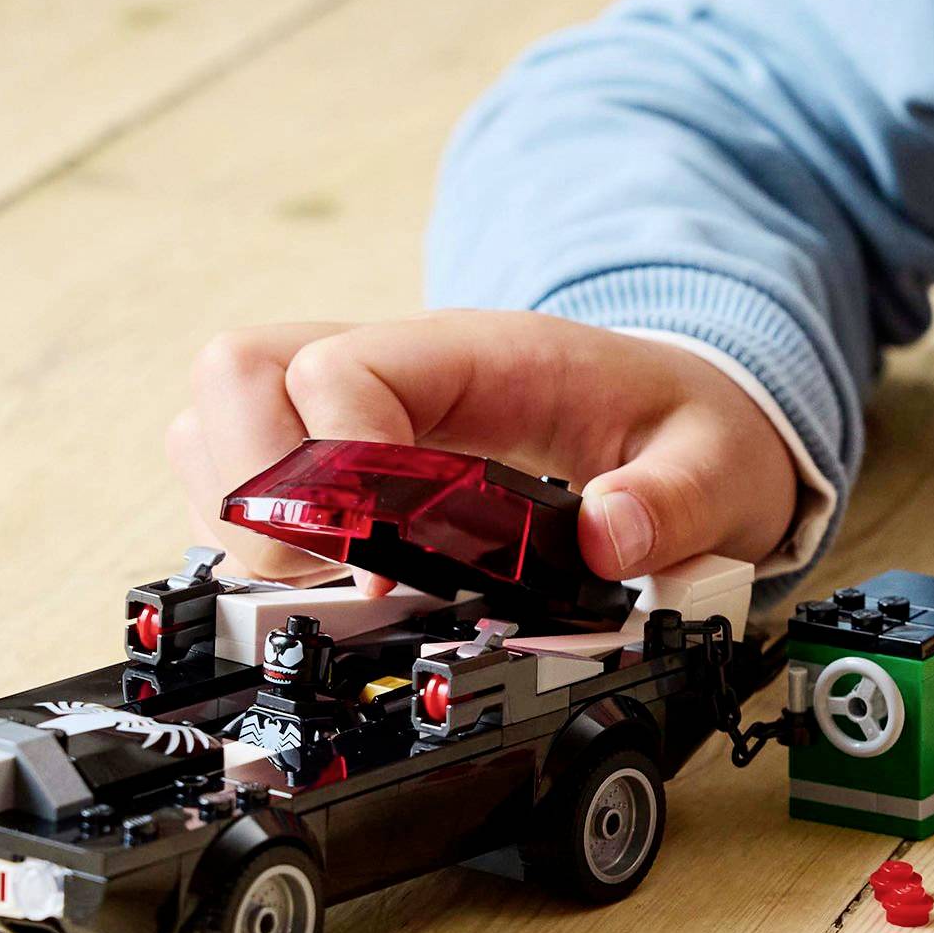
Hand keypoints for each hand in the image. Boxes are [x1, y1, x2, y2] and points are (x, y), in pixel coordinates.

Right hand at [169, 312, 799, 593]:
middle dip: (251, 484)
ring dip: (237, 508)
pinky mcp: (338, 449)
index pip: (342, 367)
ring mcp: (355, 401)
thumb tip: (612, 535)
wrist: (684, 418)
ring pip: (216, 414)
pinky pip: (237, 465)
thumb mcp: (717, 464)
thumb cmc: (680, 429)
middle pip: (239, 368)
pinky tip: (317, 580)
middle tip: (322, 575)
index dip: (334, 469)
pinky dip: (247, 527)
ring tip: (321, 581)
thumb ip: (677, 500)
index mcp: (480, 351)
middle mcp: (397, 363)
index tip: (377, 565)